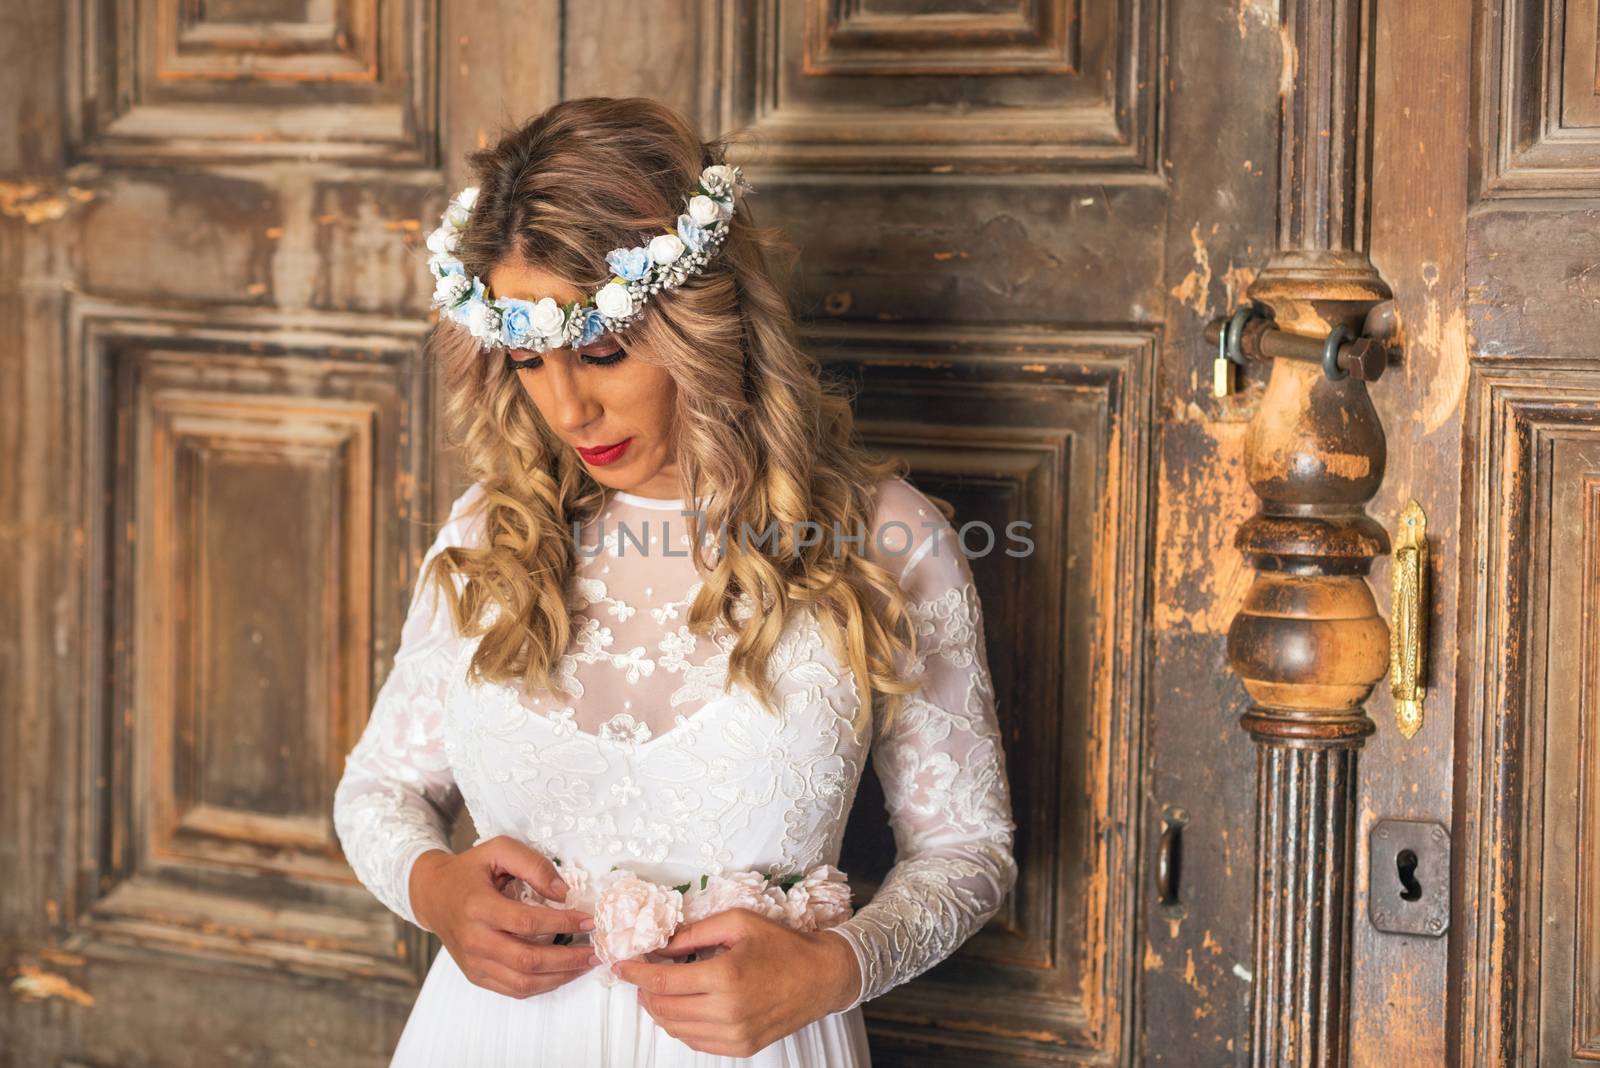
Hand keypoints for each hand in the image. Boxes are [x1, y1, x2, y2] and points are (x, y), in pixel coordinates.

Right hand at [408, 836, 598, 998]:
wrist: (432, 895)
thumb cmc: (469, 870)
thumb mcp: (498, 850)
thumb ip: (533, 864)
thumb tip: (563, 892)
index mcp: (478, 907)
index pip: (527, 922)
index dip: (562, 923)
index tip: (590, 919)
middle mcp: (474, 939)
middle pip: (527, 959)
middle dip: (568, 958)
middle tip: (596, 950)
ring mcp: (474, 962)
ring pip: (523, 981)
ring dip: (560, 976)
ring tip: (586, 964)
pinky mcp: (476, 975)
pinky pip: (513, 989)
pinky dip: (543, 985)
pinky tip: (563, 972)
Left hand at [614, 908, 861, 1056]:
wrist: (822, 977)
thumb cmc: (782, 944)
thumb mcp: (737, 923)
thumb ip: (693, 934)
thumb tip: (658, 944)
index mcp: (724, 976)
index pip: (662, 980)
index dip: (635, 972)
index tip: (620, 965)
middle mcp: (727, 1011)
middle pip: (663, 1007)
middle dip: (645, 990)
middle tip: (642, 973)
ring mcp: (734, 1035)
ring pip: (676, 1028)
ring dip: (660, 1009)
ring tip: (661, 989)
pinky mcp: (742, 1047)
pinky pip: (696, 1042)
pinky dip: (681, 1025)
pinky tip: (684, 1006)